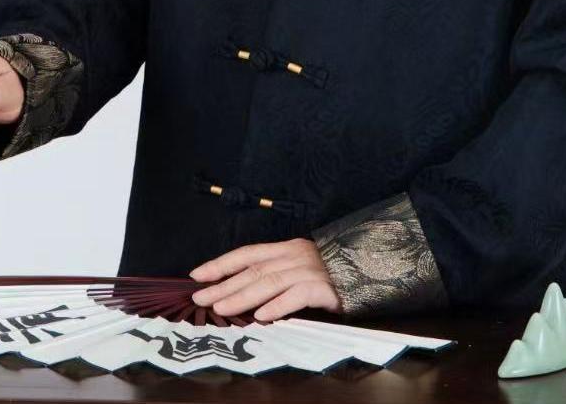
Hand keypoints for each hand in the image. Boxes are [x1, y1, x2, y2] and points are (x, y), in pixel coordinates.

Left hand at [189, 238, 340, 320]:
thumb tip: (238, 293)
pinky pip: (298, 295)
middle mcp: (294, 255)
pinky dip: (278, 305)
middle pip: (253, 270)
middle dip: (224, 285)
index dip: (220, 263)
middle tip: (201, 298)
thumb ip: (274, 277)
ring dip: (242, 296)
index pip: (246, 254)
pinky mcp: (325, 288)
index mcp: (285, 249)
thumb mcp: (297, 270)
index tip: (197, 275)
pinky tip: (262, 316)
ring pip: (270, 281)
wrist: (369, 273)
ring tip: (222, 308)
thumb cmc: (329, 276)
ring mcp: (309, 270)